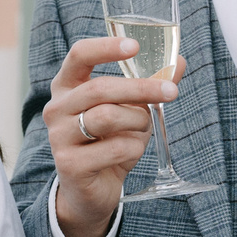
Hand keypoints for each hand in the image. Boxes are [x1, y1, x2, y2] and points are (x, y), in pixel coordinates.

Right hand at [45, 35, 179, 236]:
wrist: (91, 190)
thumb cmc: (110, 143)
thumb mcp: (130, 110)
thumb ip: (150, 85)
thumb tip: (179, 61)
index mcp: (67, 87)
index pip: (79, 56)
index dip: (105, 47)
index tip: (135, 46)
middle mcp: (57, 108)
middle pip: (100, 88)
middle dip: (141, 88)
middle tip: (170, 92)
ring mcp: (59, 137)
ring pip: (108, 117)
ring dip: (138, 121)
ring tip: (143, 127)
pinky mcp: (69, 164)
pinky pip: (115, 148)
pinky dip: (134, 147)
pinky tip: (131, 151)